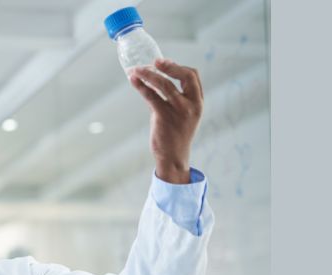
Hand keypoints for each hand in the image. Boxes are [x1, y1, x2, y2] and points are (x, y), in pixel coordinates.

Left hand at [128, 59, 203, 183]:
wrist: (173, 157)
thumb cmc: (174, 134)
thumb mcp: (179, 114)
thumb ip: (170, 98)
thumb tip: (151, 83)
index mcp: (198, 102)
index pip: (193, 76)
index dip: (178, 66)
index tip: (164, 62)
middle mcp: (192, 104)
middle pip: (185, 76)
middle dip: (169, 66)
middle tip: (154, 61)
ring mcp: (179, 110)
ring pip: (165, 84)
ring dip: (149, 74)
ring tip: (136, 70)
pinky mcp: (165, 116)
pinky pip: (151, 96)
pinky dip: (141, 87)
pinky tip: (133, 81)